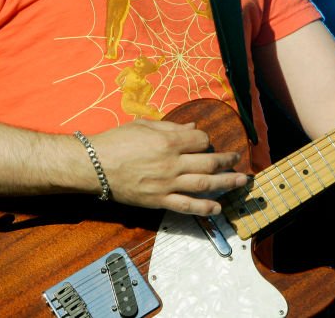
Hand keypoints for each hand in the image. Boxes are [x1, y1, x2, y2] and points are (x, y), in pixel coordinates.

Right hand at [89, 119, 247, 214]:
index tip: (204, 142)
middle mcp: (172, 163)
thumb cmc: (116, 141)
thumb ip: (172, 127)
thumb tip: (194, 127)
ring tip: (240, 182)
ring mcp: (167, 184)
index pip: (200, 141)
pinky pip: (186, 206)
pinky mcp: (158, 201)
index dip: (205, 140)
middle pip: (209, 162)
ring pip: (204, 184)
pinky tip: (218, 208)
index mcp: (169, 142)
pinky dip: (204, 208)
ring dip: (226, 183)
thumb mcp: (144, 126)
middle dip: (227, 160)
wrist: (94, 165)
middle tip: (237, 159)